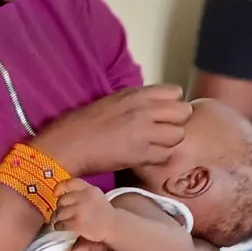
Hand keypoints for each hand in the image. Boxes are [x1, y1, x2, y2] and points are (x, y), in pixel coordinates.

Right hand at [34, 85, 191, 178]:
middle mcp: (143, 110)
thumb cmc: (83, 124)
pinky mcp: (141, 154)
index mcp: (135, 94)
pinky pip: (166, 155)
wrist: (67, 146)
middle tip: (163, 131)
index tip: (164, 114)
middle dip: (177, 122)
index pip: (176, 92)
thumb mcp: (113, 101)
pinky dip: (160, 158)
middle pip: (184, 112)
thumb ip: (138, 102)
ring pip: (179, 135)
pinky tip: (146, 157)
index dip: (173, 105)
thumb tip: (159, 108)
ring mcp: (144, 132)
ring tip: (154, 145)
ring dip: (169, 142)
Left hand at [52, 178, 120, 246]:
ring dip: (56, 218)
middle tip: (61, 213)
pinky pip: (61, 224)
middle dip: (59, 207)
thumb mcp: (95, 195)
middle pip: (62, 200)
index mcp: (89, 189)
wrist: (113, 226)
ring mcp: (81, 211)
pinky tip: (61, 227)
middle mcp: (85, 198)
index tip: (56, 194)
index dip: (60, 187)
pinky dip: (58, 226)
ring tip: (59, 221)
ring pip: (59, 213)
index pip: (70, 183)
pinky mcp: (78, 223)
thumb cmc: (101, 211)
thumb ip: (81, 191)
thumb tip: (58, 193)